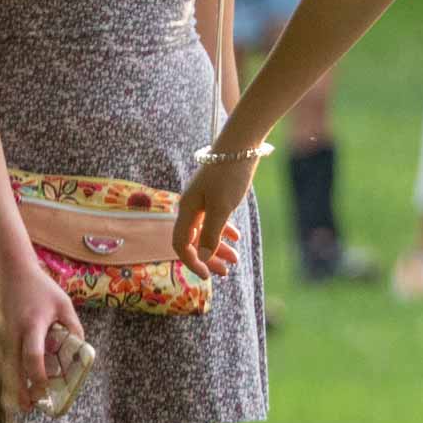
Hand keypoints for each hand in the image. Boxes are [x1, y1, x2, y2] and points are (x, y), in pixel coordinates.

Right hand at [0, 245, 82, 408]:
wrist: (13, 272)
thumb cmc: (42, 288)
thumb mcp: (64, 304)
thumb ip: (73, 327)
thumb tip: (78, 350)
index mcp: (32, 325)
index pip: (33, 354)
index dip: (38, 374)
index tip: (45, 388)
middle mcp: (15, 333)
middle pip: (17, 366)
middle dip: (23, 388)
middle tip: (30, 408)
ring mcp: (7, 334)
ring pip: (12, 365)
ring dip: (18, 384)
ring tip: (25, 405)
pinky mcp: (5, 334)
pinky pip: (11, 357)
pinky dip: (16, 372)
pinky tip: (20, 385)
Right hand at [173, 147, 259, 271]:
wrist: (240, 145)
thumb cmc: (229, 176)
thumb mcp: (222, 208)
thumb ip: (211, 234)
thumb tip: (201, 258)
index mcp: (186, 210)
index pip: (181, 244)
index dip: (191, 262)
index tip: (207, 276)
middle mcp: (190, 206)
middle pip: (193, 240)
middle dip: (208, 258)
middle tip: (225, 272)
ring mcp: (202, 200)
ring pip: (206, 230)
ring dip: (219, 246)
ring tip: (235, 259)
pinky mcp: (215, 195)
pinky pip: (215, 219)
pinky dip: (224, 230)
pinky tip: (236, 237)